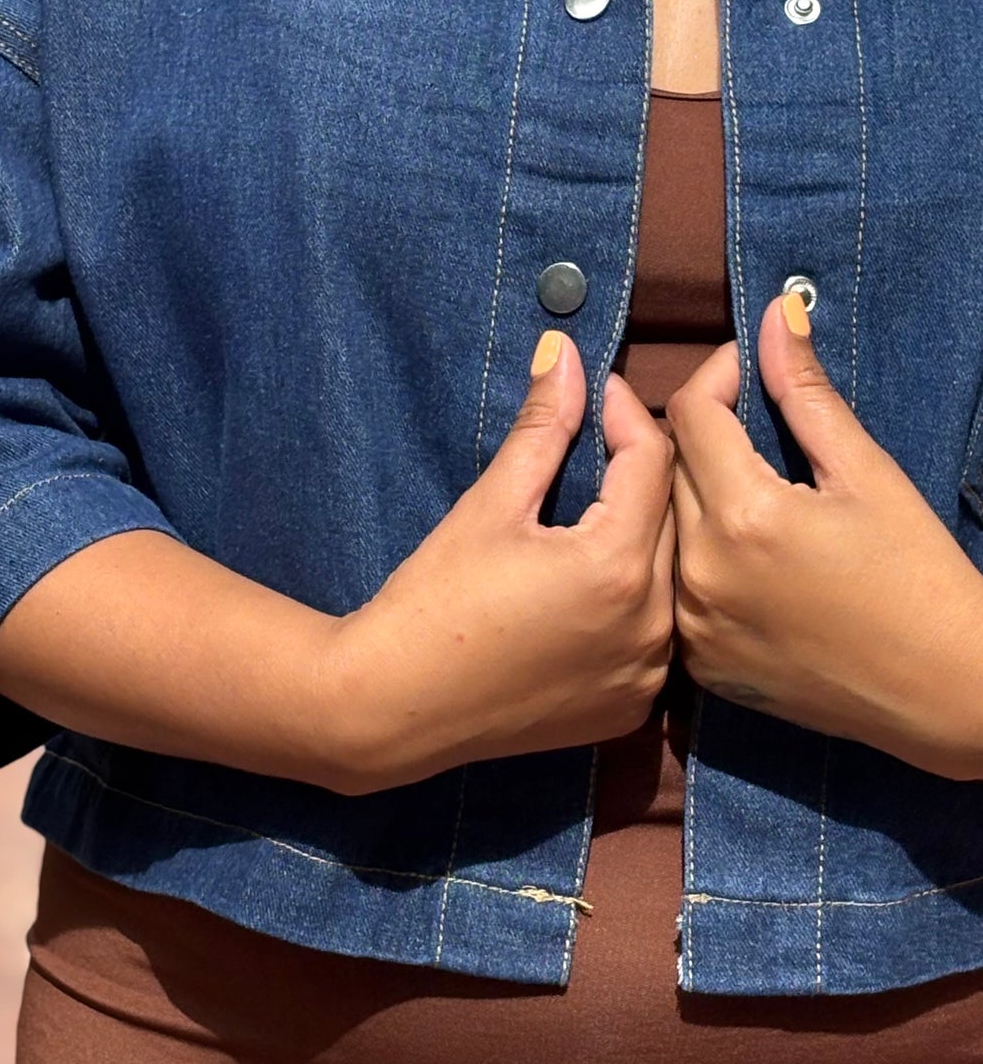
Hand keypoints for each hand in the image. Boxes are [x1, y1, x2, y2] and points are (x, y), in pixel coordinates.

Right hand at [326, 331, 675, 795]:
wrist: (395, 708)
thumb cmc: (433, 600)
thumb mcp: (489, 505)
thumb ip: (542, 428)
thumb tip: (567, 353)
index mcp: (618, 564)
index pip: (650, 460)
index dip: (623, 413)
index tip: (594, 392)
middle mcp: (652, 624)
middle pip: (669, 517)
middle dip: (638, 470)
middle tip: (598, 439)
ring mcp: (646, 675)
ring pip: (667, 578)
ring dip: (642, 536)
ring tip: (597, 507)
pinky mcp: (630, 709)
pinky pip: (652, 636)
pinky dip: (633, 602)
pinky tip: (590, 586)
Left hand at [668, 292, 982, 779]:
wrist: (943, 691)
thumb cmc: (918, 575)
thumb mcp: (868, 474)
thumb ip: (808, 394)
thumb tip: (775, 314)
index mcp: (744, 515)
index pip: (693, 413)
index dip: (717, 376)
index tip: (748, 367)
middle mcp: (701, 570)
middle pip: (672, 469)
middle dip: (705, 432)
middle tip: (751, 423)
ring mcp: (694, 623)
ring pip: (667, 528)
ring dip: (696, 494)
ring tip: (749, 484)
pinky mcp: (701, 662)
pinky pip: (678, 587)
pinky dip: (699, 558)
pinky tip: (744, 553)